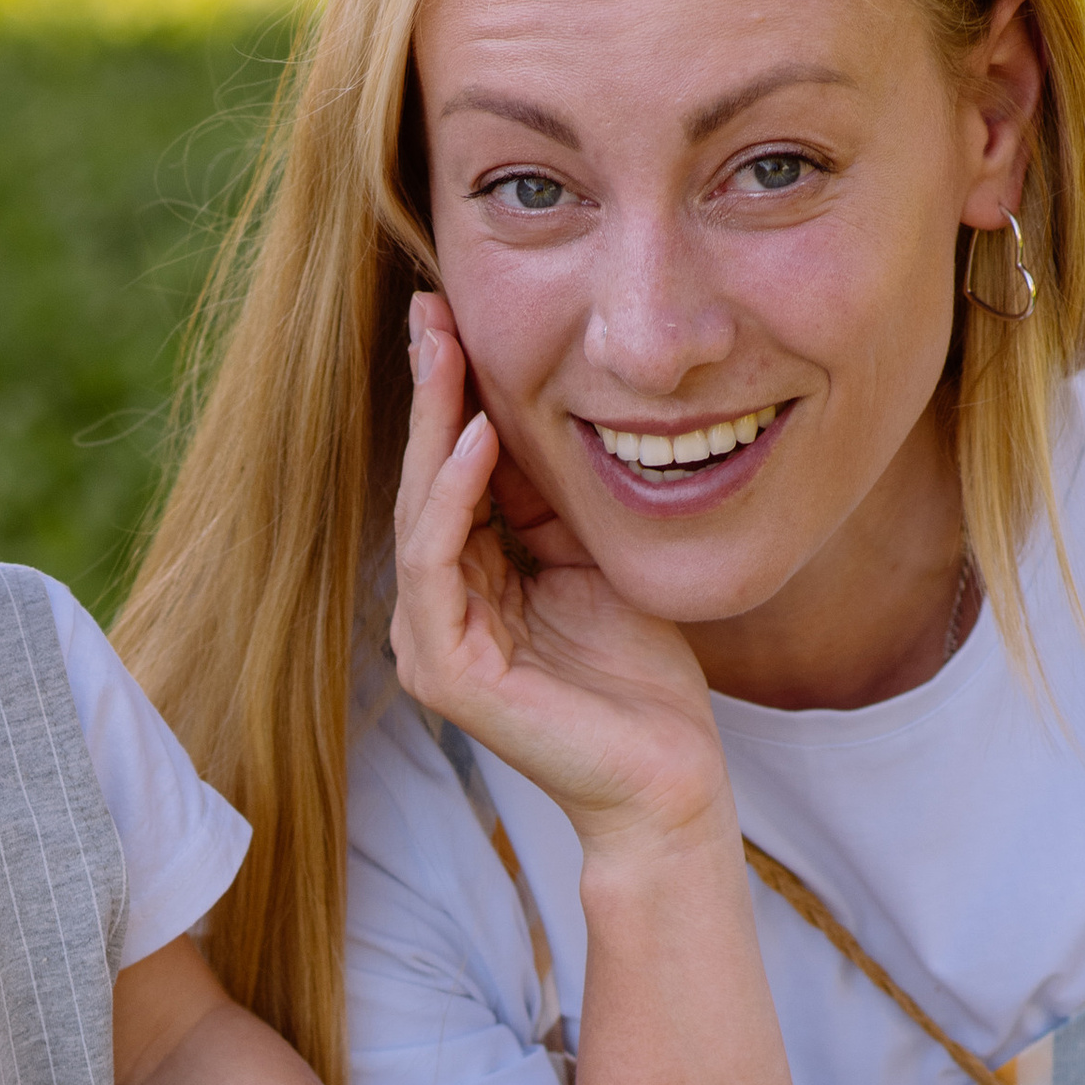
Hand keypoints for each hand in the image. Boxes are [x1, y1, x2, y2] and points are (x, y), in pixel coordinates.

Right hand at [391, 294, 734, 846]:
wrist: (666, 777)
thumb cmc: (641, 678)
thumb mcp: (595, 555)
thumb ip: (550, 500)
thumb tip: (523, 410)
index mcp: (469, 587)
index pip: (448, 475)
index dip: (448, 395)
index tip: (452, 313)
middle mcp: (437, 616)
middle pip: (421, 482)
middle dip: (427, 391)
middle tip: (430, 307)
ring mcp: (434, 647)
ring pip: (418, 514)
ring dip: (430, 427)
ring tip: (446, 350)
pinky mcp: (448, 674)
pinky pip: (435, 565)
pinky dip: (452, 496)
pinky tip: (475, 437)